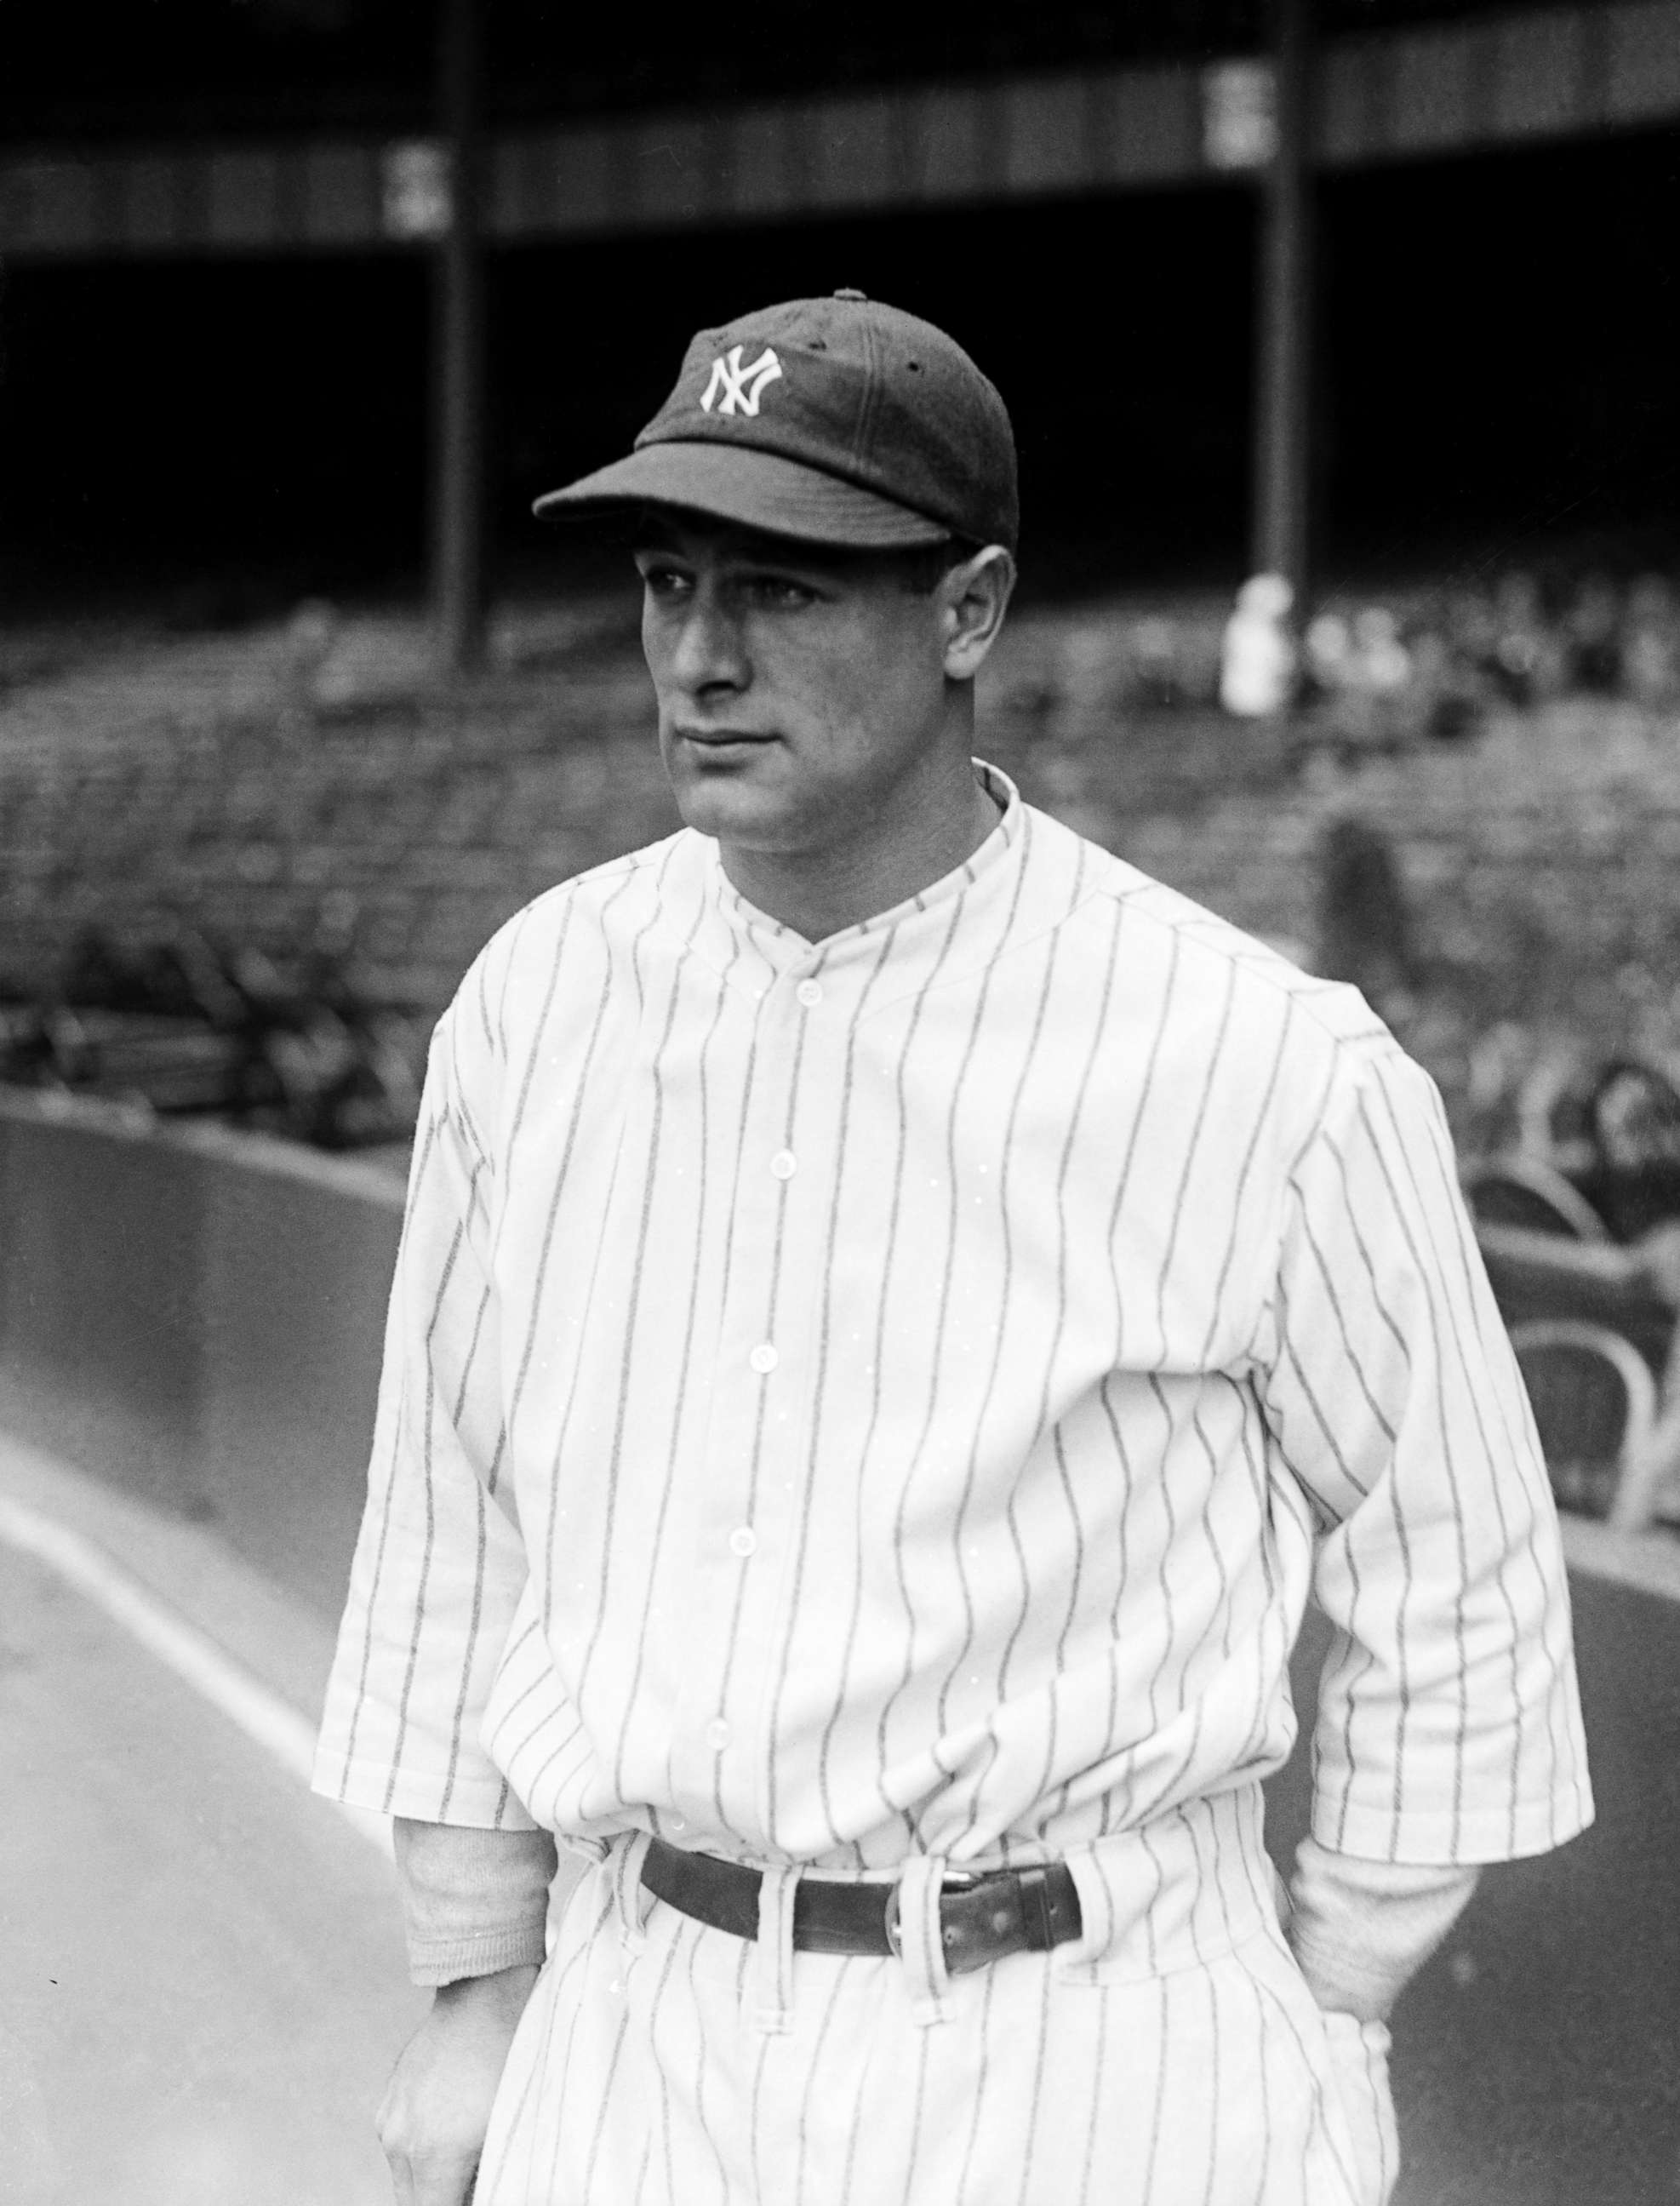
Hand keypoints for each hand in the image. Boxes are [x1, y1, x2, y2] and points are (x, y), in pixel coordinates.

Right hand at [377, 1962, 539, 2204]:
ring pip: (405, 2175)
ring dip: (430, 2176)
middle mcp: (402, 2142)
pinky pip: (400, 2143)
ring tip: (468, 2148)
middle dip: (442, 2197)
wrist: (485, 1992)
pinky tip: (451, 2122)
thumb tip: (483, 2193)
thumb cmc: (510, 2056)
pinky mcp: (388, 2100)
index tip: (478, 2194)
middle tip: (475, 2181)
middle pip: (415, 2202)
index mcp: (435, 2155)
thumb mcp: (509, 2124)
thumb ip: (489, 2176)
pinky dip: (421, 2146)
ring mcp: (390, 2119)